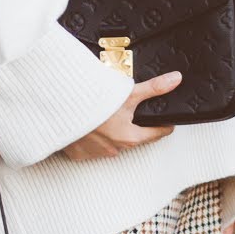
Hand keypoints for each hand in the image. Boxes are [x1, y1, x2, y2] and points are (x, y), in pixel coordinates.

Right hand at [60, 70, 182, 160]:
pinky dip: (91, 135)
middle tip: (130, 109)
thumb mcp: (128, 93)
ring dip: (111, 130)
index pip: (156, 133)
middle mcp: (114, 150)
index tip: (165, 119)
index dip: (163, 124)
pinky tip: (88, 122)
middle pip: (133, 137)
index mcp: (129, 138)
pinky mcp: (77, 153)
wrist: (59, 110)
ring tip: (106, 113)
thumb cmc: (93, 103)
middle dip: (133, 124)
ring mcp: (95, 153)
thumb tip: (176, 80)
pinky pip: (89, 145)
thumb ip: (153, 88)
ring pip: (111, 142)